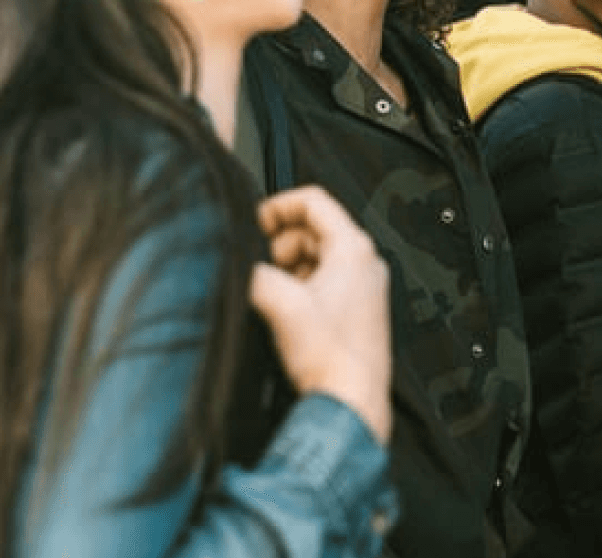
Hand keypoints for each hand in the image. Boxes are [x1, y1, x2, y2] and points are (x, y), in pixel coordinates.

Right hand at [251, 186, 392, 442]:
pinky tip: (289, 312)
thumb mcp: (279, 303)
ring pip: (316, 257)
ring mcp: (364, 287)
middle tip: (264, 268)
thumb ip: (253, 271)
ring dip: (289, 269)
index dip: (279, 205)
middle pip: (313, 229)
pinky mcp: (357, 309)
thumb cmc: (331, 359)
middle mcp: (365, 263)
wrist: (350, 401)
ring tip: (277, 296)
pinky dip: (302, 288)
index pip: (314, 201)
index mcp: (354, 249)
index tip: (257, 222)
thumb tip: (236, 262)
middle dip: (280, 245)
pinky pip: (323, 282)